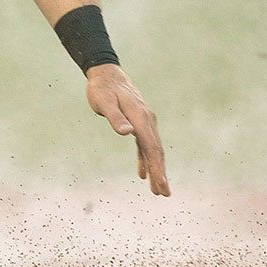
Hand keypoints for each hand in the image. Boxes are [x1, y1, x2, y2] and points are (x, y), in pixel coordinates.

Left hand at [85, 64, 169, 196]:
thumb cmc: (102, 88)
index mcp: (140, 116)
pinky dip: (145, 158)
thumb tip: (127, 133)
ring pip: (152, 148)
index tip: (161, 184)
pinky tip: (143, 173)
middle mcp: (147, 119)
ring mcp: (145, 120)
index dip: (156, 167)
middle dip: (160, 173)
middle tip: (164, 194)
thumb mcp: (104, 102)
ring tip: (158, 190)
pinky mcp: (139, 121)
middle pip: (156, 150)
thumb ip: (115, 117)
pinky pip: (145, 144)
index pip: (151, 147)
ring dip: (155, 169)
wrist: (106, 73)